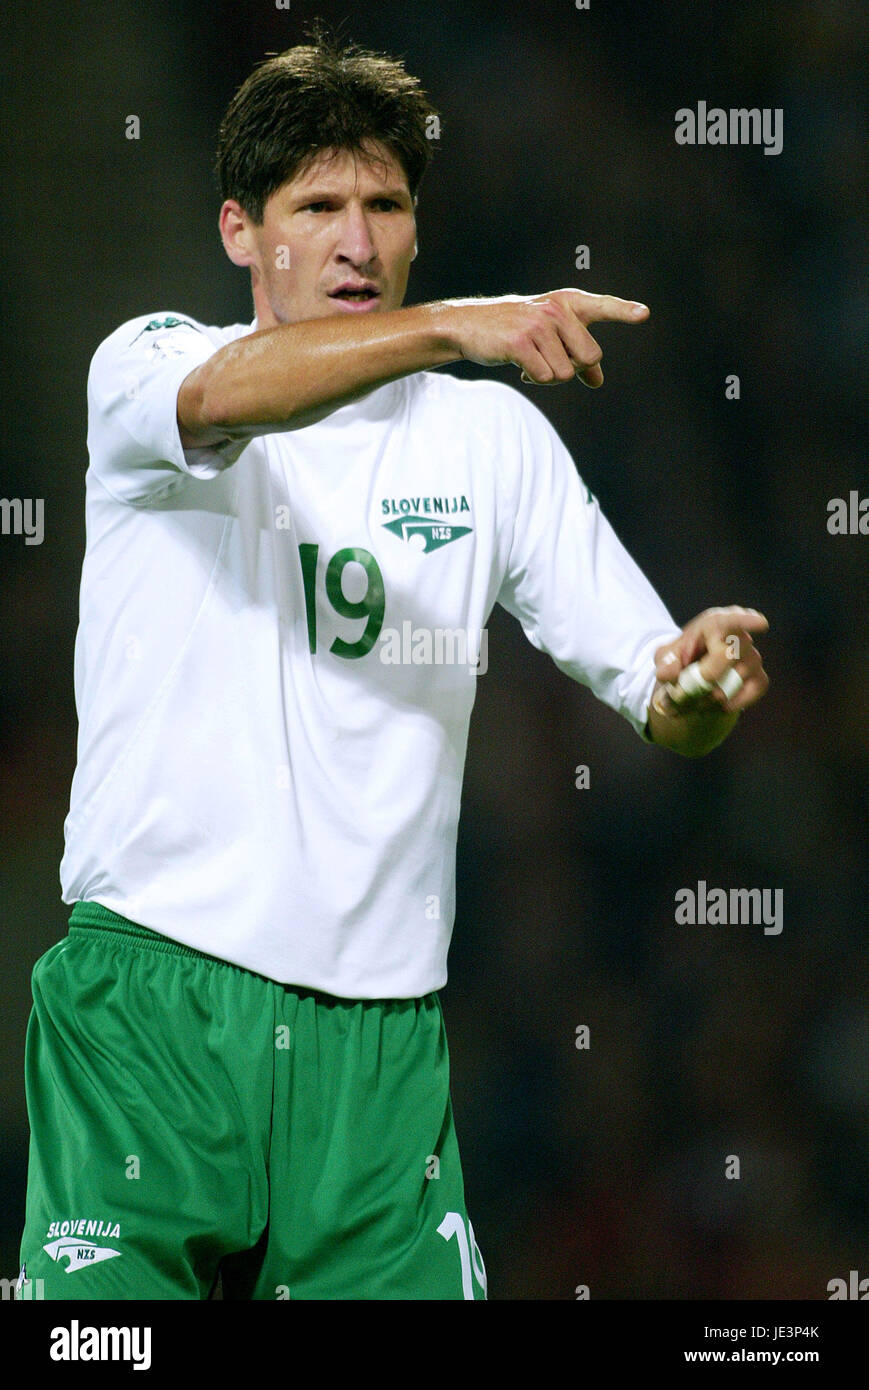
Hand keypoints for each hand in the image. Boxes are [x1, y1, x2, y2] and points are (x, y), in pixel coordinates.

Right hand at [442, 288, 648, 387]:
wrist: (469, 326)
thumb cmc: (514, 332)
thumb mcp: (549, 337)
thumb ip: (576, 355)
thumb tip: (598, 381)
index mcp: (566, 303)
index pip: (601, 307)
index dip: (623, 311)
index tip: (644, 314)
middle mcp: (555, 309)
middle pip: (589, 356)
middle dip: (572, 368)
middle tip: (549, 360)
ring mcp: (538, 324)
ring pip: (566, 372)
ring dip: (548, 376)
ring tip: (531, 362)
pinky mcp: (520, 342)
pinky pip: (545, 376)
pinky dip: (534, 378)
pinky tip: (520, 367)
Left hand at [654, 607, 769, 714]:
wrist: (691, 681)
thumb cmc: (679, 661)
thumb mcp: (664, 659)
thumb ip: (665, 663)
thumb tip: (671, 671)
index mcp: (714, 624)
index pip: (732, 619)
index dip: (747, 620)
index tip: (762, 624)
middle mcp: (738, 636)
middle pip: (728, 655)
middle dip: (707, 675)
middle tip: (691, 685)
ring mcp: (752, 657)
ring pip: (738, 678)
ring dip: (715, 693)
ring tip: (700, 694)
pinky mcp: (759, 677)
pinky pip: (753, 691)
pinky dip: (734, 702)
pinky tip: (721, 702)